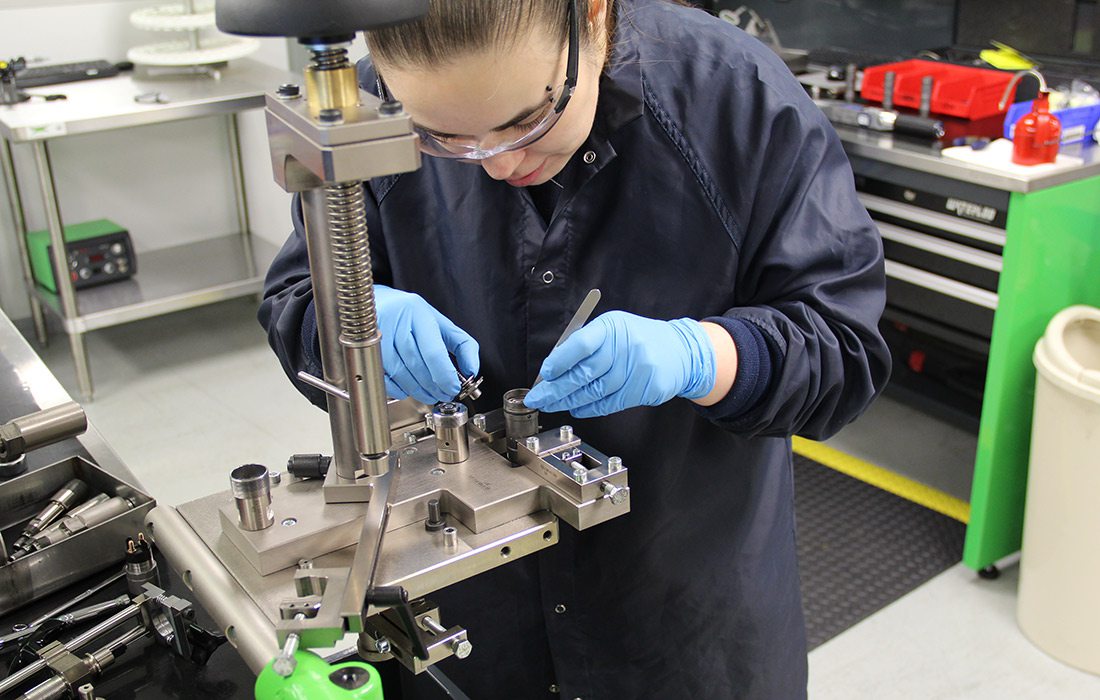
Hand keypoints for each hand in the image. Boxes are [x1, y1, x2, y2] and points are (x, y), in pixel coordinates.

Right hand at [375, 285, 478, 404]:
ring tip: (429, 394)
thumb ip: (462, 344)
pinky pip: (384, 377)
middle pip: (417, 364)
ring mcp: (377, 335)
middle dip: (434, 386)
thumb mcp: (439, 322)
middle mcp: (396, 321)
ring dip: (418, 390)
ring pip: (400, 373)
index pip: (434, 351)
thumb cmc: (407, 314)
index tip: (453, 388)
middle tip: (443, 394)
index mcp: (418, 313)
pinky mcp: (365, 349)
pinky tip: (408, 389)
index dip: (445, 376)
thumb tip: (472, 369)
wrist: (370, 304)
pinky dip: (398, 389)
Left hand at [523, 311, 714, 417]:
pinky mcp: (643, 389)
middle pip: (583, 373)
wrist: (679, 351)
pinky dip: (588, 408)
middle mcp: (624, 347)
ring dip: (568, 401)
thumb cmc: (637, 338)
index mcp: (612, 327)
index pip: (579, 345)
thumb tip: (553, 368)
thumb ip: (585, 343)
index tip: (544, 375)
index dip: (559, 362)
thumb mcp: (613, 329)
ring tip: (551, 405)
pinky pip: (609, 403)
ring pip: (594, 391)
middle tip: (537, 398)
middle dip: (555, 389)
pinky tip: (575, 408)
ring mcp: (636, 369)